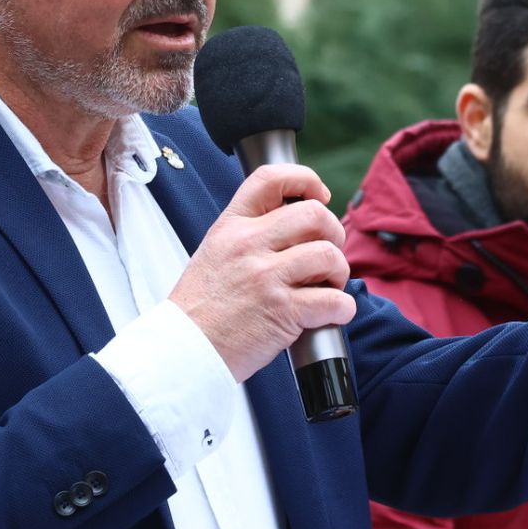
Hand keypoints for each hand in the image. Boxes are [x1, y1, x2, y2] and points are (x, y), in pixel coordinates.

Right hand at [170, 164, 355, 382]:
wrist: (185, 349)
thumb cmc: (201, 309)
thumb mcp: (214, 253)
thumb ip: (249, 235)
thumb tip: (296, 228)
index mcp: (231, 227)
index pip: (271, 179)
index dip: (306, 179)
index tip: (319, 195)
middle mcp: (249, 245)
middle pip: (314, 214)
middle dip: (333, 233)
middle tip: (325, 255)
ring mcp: (266, 277)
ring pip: (329, 254)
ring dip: (339, 272)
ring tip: (326, 286)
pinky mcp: (283, 311)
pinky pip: (334, 300)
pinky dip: (342, 308)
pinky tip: (330, 313)